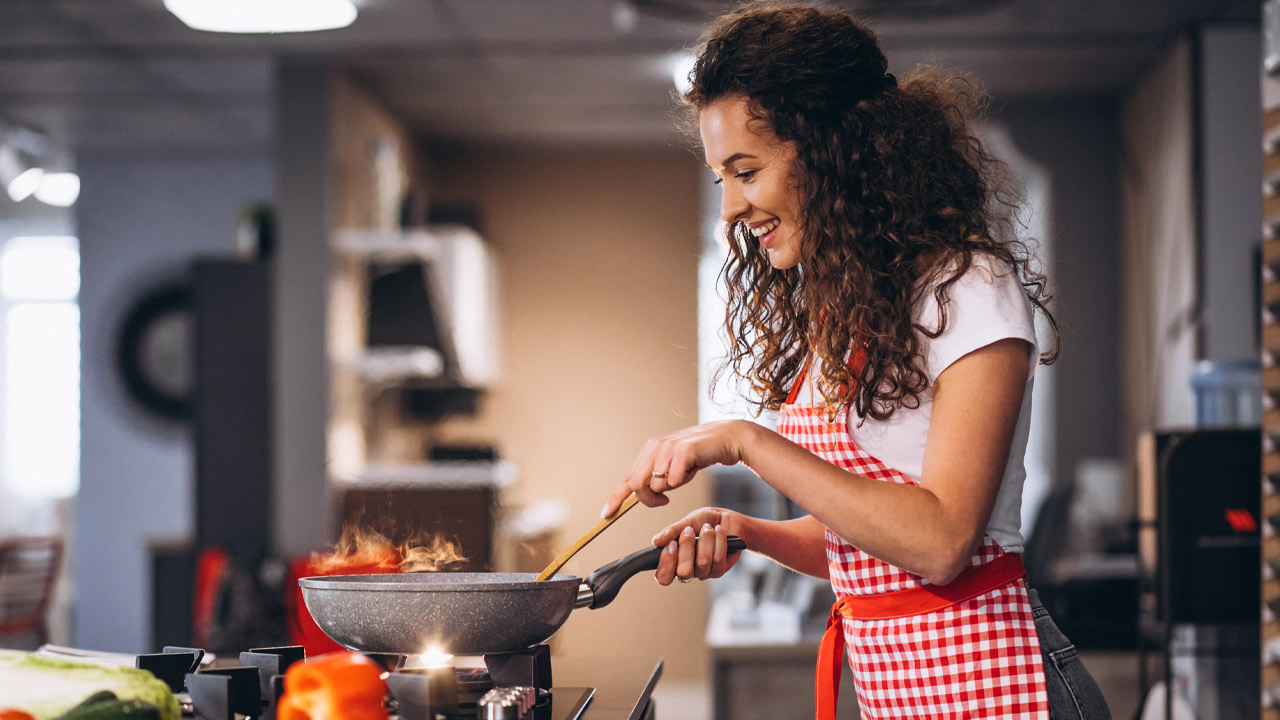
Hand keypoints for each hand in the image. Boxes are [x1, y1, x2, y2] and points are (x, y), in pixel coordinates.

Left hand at [601, 420, 753, 516]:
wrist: (726, 439)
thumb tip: (641, 496)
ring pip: (657, 486)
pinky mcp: (682, 452)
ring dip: (672, 488)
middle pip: (637, 485)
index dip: (616, 498)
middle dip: (649, 500)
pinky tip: (694, 468)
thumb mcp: (673, 466)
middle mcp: (655, 447)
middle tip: (665, 501)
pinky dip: (684, 481)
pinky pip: (674, 481)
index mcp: (650, 450)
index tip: (606, 514)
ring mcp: (668, 448)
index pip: (628, 478)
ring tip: (686, 474)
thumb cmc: (700, 455)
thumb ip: (657, 477)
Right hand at [651, 507, 747, 585]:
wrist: (726, 518)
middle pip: (684, 572)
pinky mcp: (720, 569)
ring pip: (703, 563)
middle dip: (687, 547)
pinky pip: (718, 560)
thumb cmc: (704, 521)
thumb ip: (671, 532)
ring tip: (707, 527)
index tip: (671, 544)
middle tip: (689, 531)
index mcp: (674, 561)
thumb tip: (656, 541)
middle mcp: (688, 570)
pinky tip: (718, 531)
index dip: (666, 564)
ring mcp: (704, 572)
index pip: (663, 577)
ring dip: (705, 540)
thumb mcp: (686, 521)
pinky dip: (718, 541)